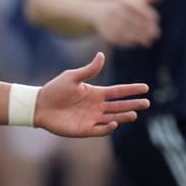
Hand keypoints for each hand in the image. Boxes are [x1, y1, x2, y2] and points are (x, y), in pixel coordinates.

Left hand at [34, 52, 149, 137]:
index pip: (118, 92)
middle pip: (119, 106)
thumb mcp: (72, 77)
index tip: (145, 88)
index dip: (131, 90)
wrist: (39, 105)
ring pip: (113, 118)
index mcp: (96, 93)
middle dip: (133, 104)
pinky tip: (114, 122)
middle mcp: (97, 106)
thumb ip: (89, 70)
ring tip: (134, 114)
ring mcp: (92, 118)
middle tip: (146, 103)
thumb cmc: (55, 89)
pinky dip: (108, 127)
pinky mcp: (84, 130)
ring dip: (123, 116)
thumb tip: (102, 55)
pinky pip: (100, 130)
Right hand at [93, 0, 164, 46]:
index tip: (156, 18)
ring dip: (139, 36)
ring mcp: (108, 21)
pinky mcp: (105, 32)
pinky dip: (130, 41)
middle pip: (131, 19)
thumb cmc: (120, 4)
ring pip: (125, 30)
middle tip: (156, 33)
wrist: (94, 10)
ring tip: (149, 41)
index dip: (146, 12)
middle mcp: (114, 9)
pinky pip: (118, 38)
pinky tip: (138, 42)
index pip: (136, 5)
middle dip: (145, 27)